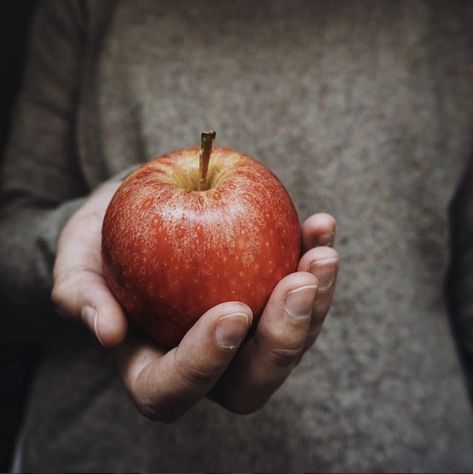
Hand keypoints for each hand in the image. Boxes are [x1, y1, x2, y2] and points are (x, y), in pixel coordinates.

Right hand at [52, 180, 338, 419]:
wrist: (133, 217)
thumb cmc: (99, 247)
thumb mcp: (76, 264)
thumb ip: (81, 297)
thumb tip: (109, 333)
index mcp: (154, 365)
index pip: (175, 387)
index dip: (205, 362)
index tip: (231, 311)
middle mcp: (206, 359)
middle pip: (251, 380)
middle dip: (284, 341)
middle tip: (299, 285)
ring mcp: (244, 331)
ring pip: (291, 339)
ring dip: (317, 301)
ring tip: (322, 254)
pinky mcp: (266, 293)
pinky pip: (302, 289)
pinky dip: (314, 258)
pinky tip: (321, 226)